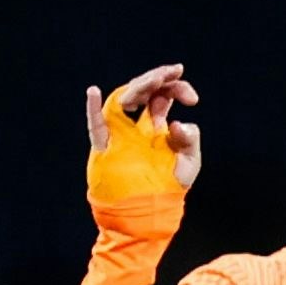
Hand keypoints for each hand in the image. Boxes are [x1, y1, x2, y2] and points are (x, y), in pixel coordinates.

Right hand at [85, 63, 202, 202]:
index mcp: (157, 125)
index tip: (192, 98)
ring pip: (122, 101)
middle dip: (158, 78)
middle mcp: (137, 125)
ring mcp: (120, 135)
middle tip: (174, 72)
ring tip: (155, 79)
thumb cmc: (169, 187)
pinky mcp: (106, 149)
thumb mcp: (189, 162)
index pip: (162, 95)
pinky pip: (96, 126)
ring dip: (138, 87)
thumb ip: (189, 140)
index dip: (176, 88)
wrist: (149, 212)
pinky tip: (94, 92)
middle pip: (143, 92)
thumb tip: (176, 124)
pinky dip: (93, 109)